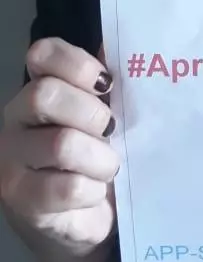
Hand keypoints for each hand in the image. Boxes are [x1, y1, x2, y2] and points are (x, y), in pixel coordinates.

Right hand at [0, 37, 118, 261]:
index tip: (107, 83)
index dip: (78, 63)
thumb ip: (110, 83)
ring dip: (100, 157)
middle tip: (111, 131)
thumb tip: (131, 44)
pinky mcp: (22, 200)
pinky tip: (95, 191)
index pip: (43, 55)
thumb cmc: (96, 154)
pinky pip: (67, 187)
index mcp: (38, 88)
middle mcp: (15, 120)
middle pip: (46, 95)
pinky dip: (93, 189)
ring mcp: (12, 161)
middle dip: (92, 113)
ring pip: (60, 144)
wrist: (81, 218)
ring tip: (108, 167)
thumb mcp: (104, 114)